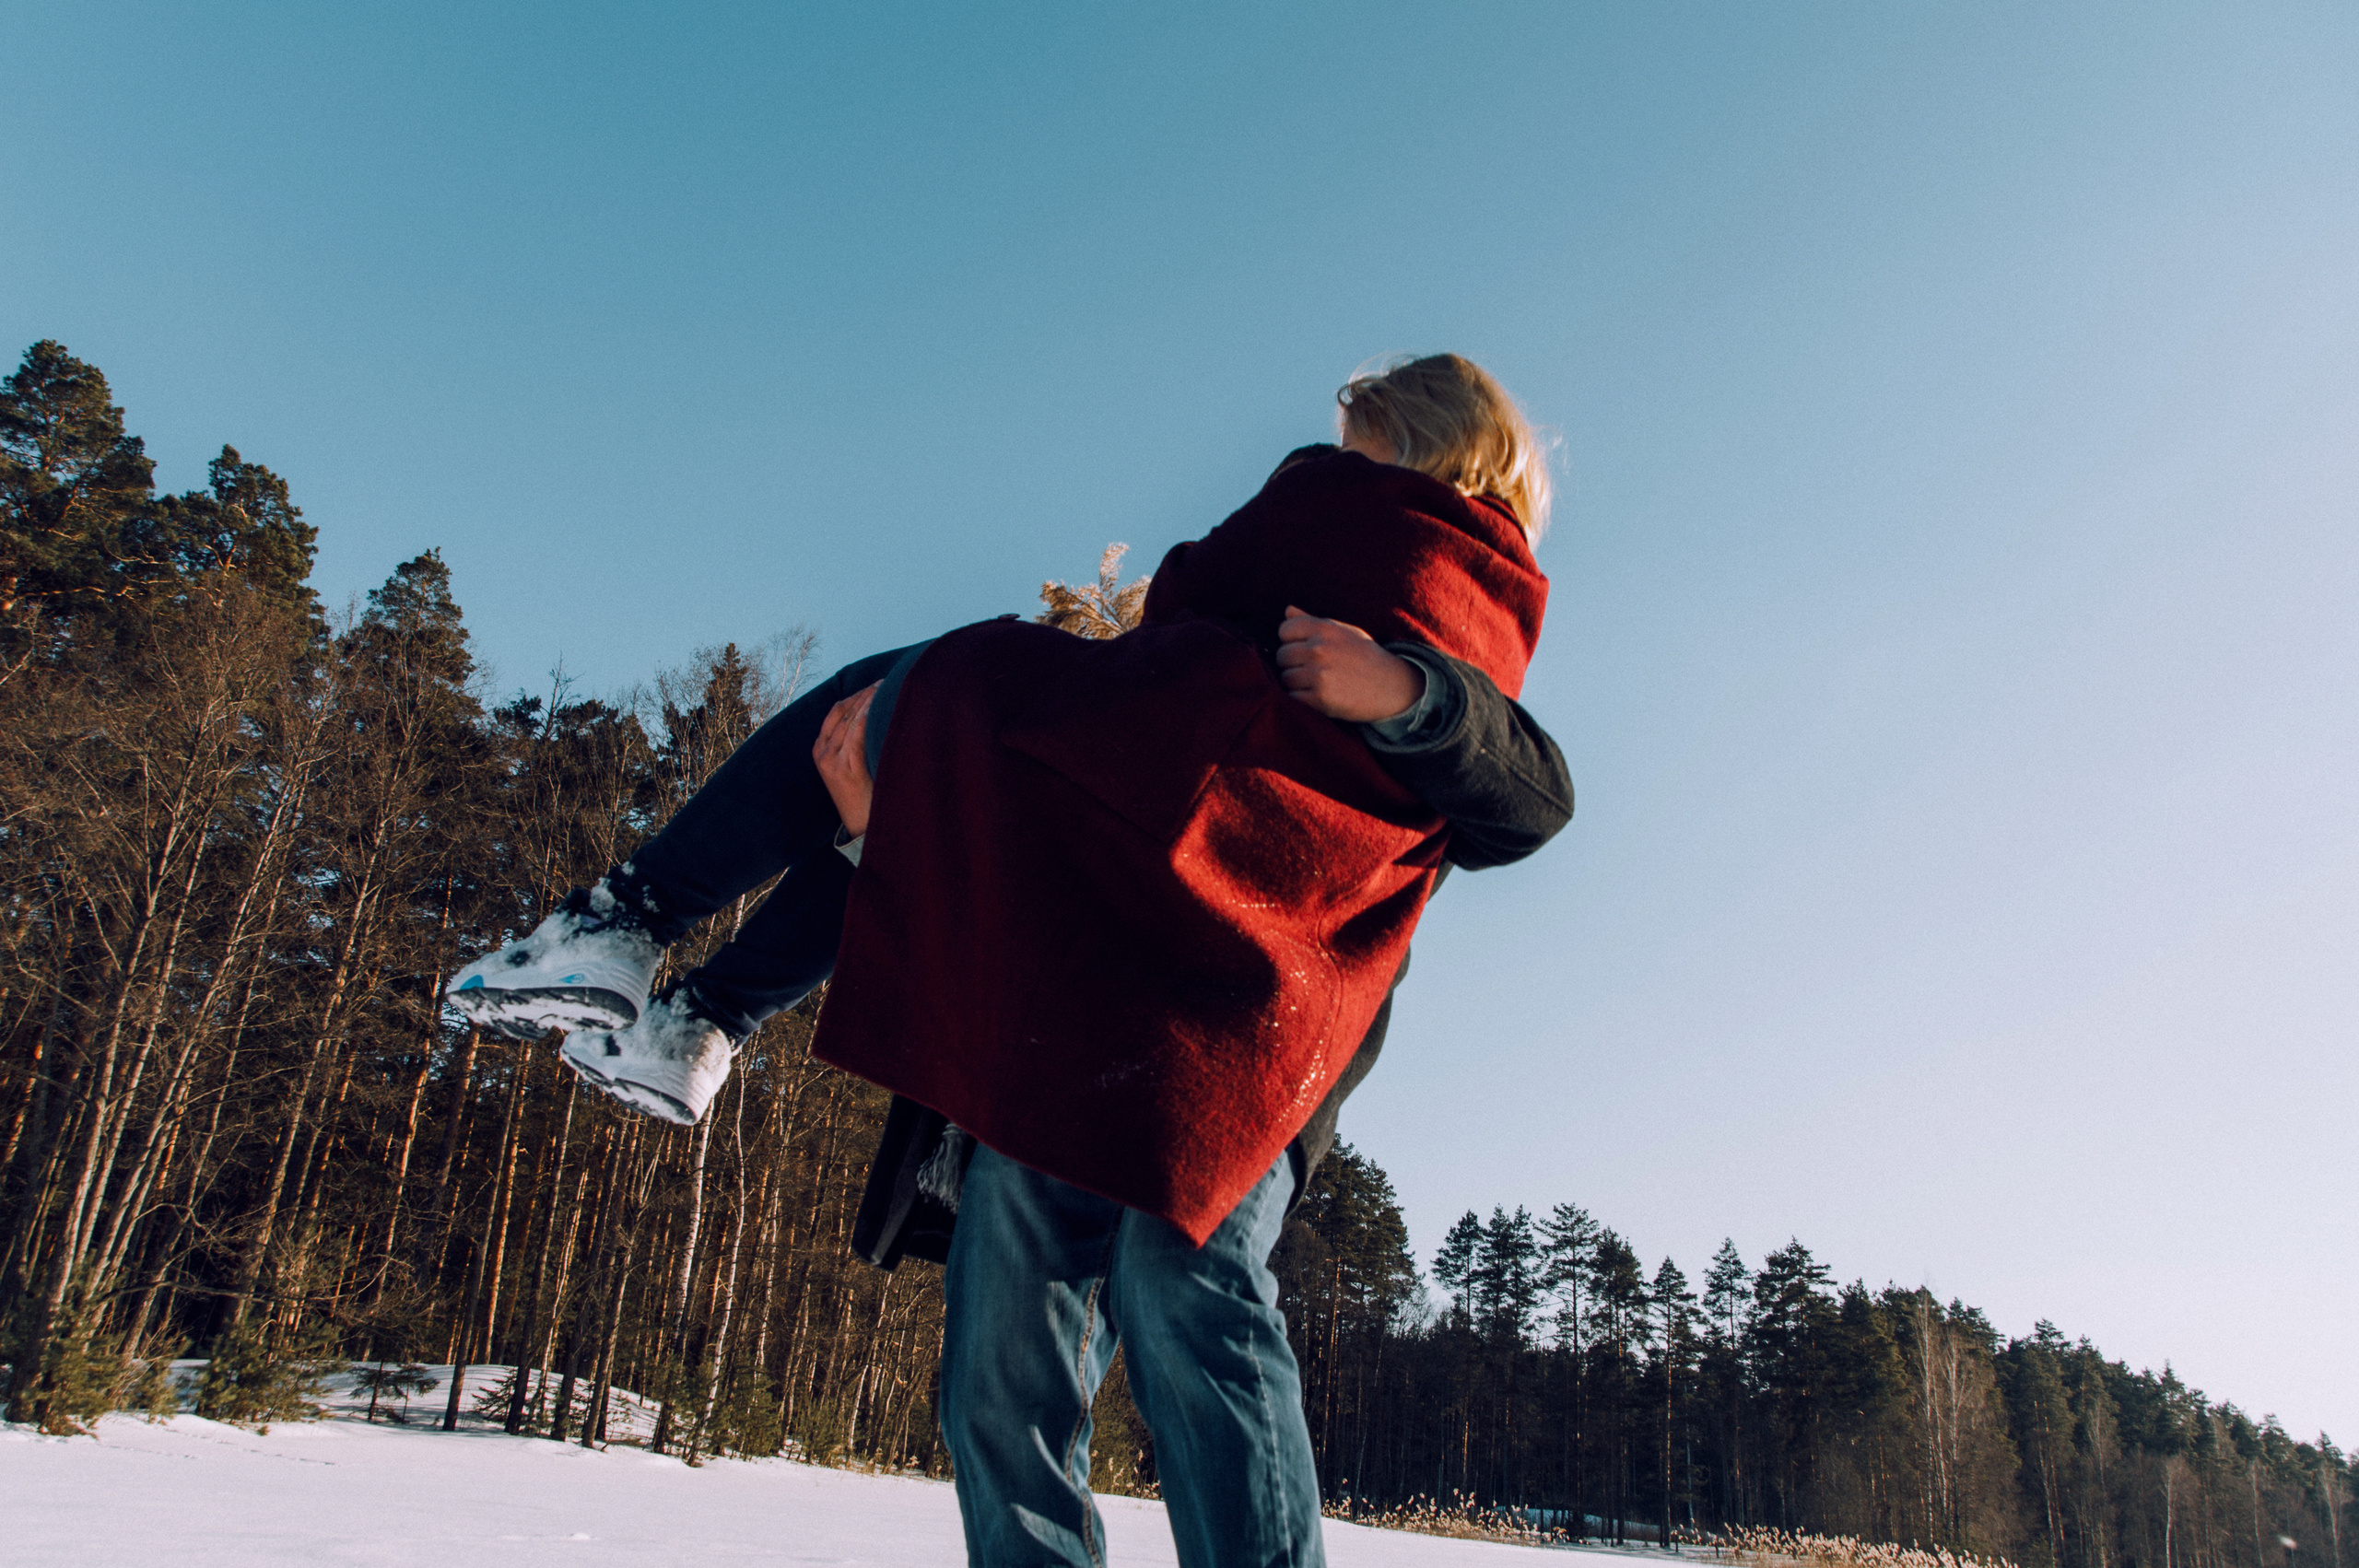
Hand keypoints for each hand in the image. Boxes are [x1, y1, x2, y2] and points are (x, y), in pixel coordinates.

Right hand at [814, 683, 879, 837]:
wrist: (860, 825)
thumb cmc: (863, 794)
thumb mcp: (853, 766)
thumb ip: (856, 744)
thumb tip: (877, 717)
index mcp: (821, 748)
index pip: (837, 711)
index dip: (856, 695)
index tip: (876, 684)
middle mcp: (822, 751)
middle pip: (843, 711)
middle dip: (864, 694)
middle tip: (886, 682)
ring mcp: (831, 760)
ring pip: (849, 720)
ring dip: (868, 702)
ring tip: (887, 690)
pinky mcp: (843, 768)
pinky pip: (855, 736)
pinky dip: (866, 718)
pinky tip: (878, 708)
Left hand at [1276, 606, 1422, 721]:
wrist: (1393, 687)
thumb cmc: (1365, 658)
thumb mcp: (1344, 632)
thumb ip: (1313, 622)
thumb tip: (1287, 610)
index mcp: (1325, 629)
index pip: (1285, 630)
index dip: (1291, 641)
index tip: (1305, 650)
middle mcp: (1319, 649)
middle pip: (1282, 656)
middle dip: (1292, 664)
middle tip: (1313, 670)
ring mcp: (1319, 674)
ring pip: (1285, 678)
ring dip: (1296, 684)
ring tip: (1317, 684)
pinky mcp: (1320, 698)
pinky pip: (1292, 697)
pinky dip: (1301, 699)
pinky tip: (1318, 697)